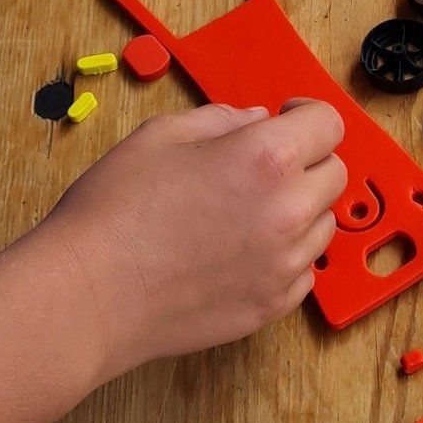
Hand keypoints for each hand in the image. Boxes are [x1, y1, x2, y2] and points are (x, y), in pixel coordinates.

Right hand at [36, 100, 348, 381]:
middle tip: (264, 167)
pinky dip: (284, 257)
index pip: (328, 125)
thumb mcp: (161, 135)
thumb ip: (222, 120)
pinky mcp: (272, 306)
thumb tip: (257, 120)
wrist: (88, 294)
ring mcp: (284, 265)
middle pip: (335, 175)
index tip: (288, 119)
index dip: (308, 116)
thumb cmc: (114, 210)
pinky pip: (303, 273)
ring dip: (299, 211)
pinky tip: (241, 252)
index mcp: (266, 157)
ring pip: (322, 226)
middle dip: (307, 162)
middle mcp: (289, 211)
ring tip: (246, 212)